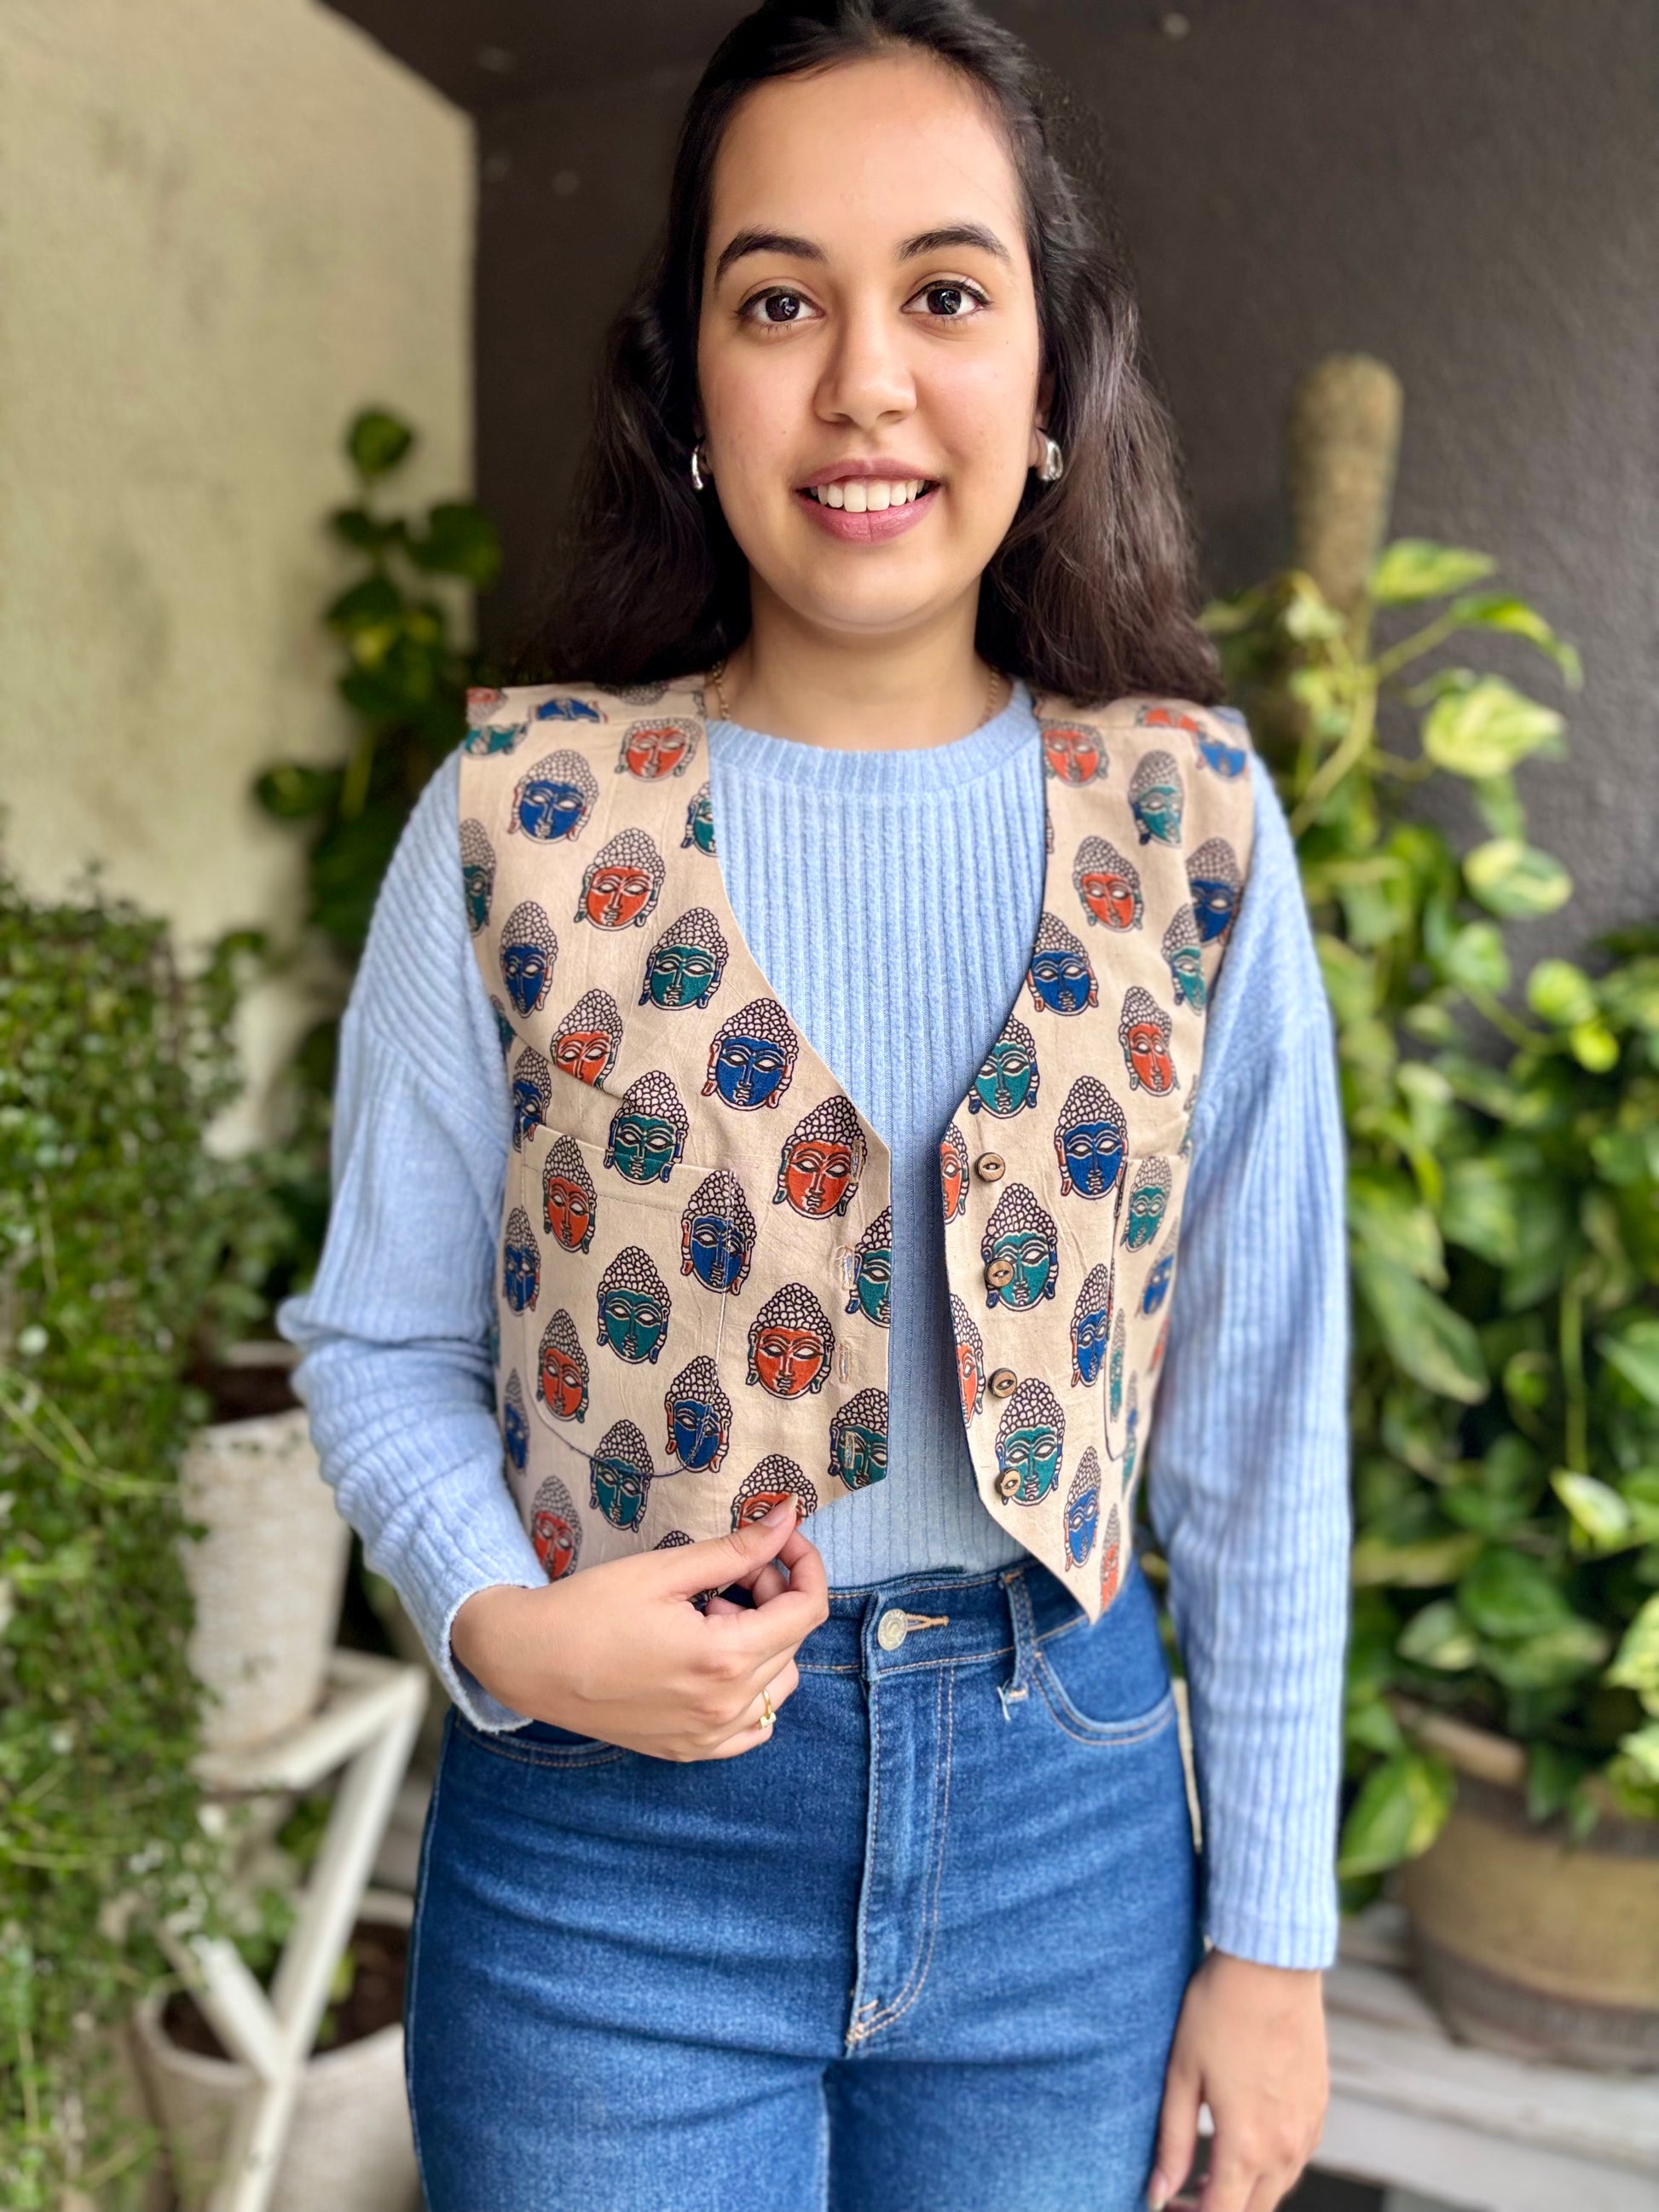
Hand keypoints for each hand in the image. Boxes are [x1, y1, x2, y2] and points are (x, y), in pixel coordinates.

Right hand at [450, 1498, 827, 1761]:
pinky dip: (751, 1691)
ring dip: (762, 1643)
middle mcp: (725, 1707)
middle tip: (729, 1572)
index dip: (806, 1566)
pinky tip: (714, 1661)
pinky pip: (752, 1726)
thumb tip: (788, 1518)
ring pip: (778, 1684)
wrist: (528, 1662)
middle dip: (774, 1596)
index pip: (806, 1610)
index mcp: (723, 1659)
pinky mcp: (689, 1751)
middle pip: (791, 1642)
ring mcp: (708, 1738)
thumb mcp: (665, 1569)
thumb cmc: (589, 1609)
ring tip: (712, 1617)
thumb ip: (736, 1549)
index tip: (784, 1540)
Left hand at [1147, 1948, 1327, 2211]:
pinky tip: (1245, 2142)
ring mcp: (1307, 2127)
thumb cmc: (1219, 2010)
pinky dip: (1270, 2165)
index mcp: (1247, 2144)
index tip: (1169, 2206)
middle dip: (1218, 2210)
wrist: (1272, 1963)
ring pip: (1279, 2187)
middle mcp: (1285, 2146)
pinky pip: (1297, 2156)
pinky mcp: (1318, 2105)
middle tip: (1182, 2193)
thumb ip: (1172, 2140)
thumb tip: (1157, 2193)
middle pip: (1254, 2209)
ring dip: (1245, 2191)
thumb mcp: (1182, 2073)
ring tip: (1206, 2171)